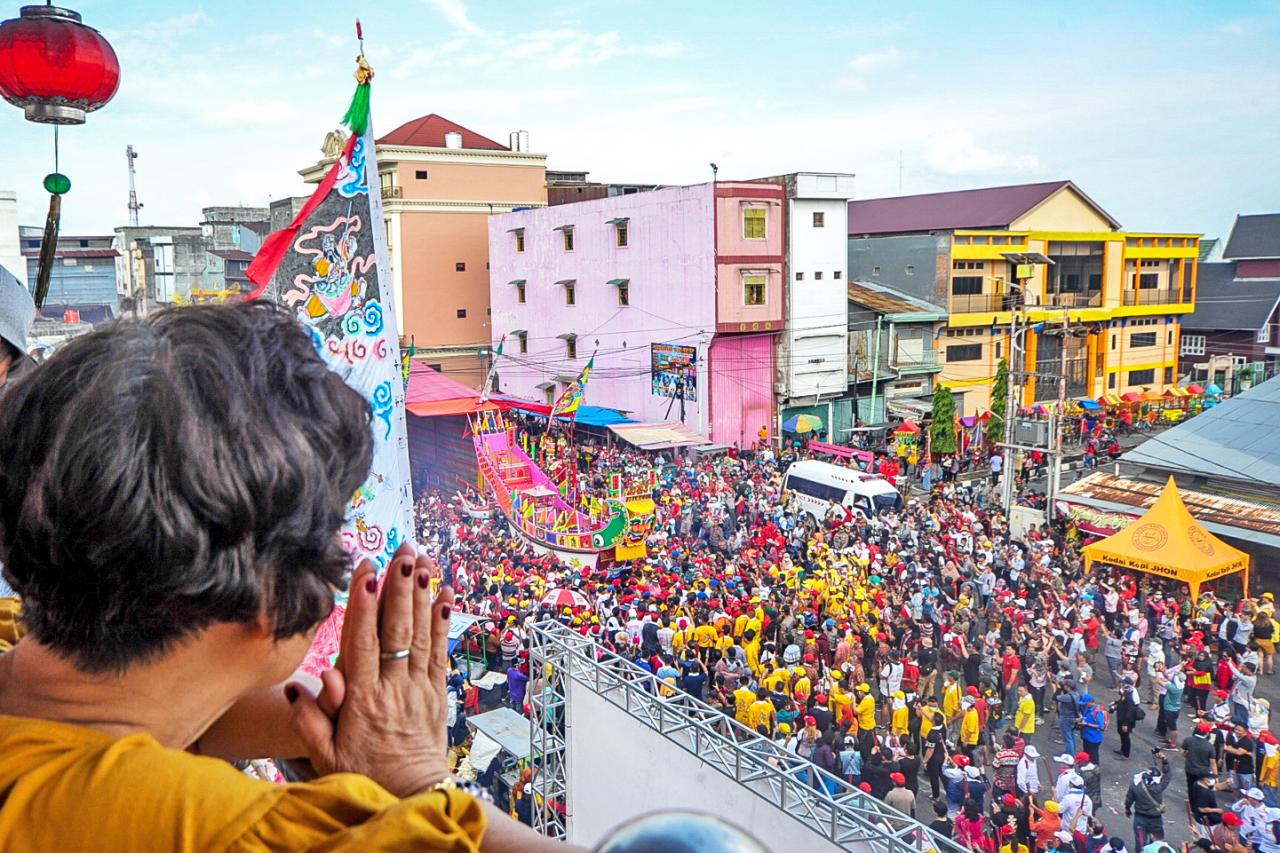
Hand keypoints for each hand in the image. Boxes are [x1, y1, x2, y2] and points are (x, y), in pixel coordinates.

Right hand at [287, 542, 454, 796]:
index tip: (366, 573)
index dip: (364, 606)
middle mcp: (394, 688)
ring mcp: (419, 688)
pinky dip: (443, 620)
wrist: (412, 794)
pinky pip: (440, 650)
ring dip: (422, 594)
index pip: (362, 644)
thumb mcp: (325, 757)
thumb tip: (299, 684)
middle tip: (402, 551)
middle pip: (397, 630)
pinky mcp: (437, 691)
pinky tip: (444, 593)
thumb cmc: (364, 773)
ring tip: (423, 560)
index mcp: (362, 701)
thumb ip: (309, 721)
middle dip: (399, 588)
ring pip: (422, 634)